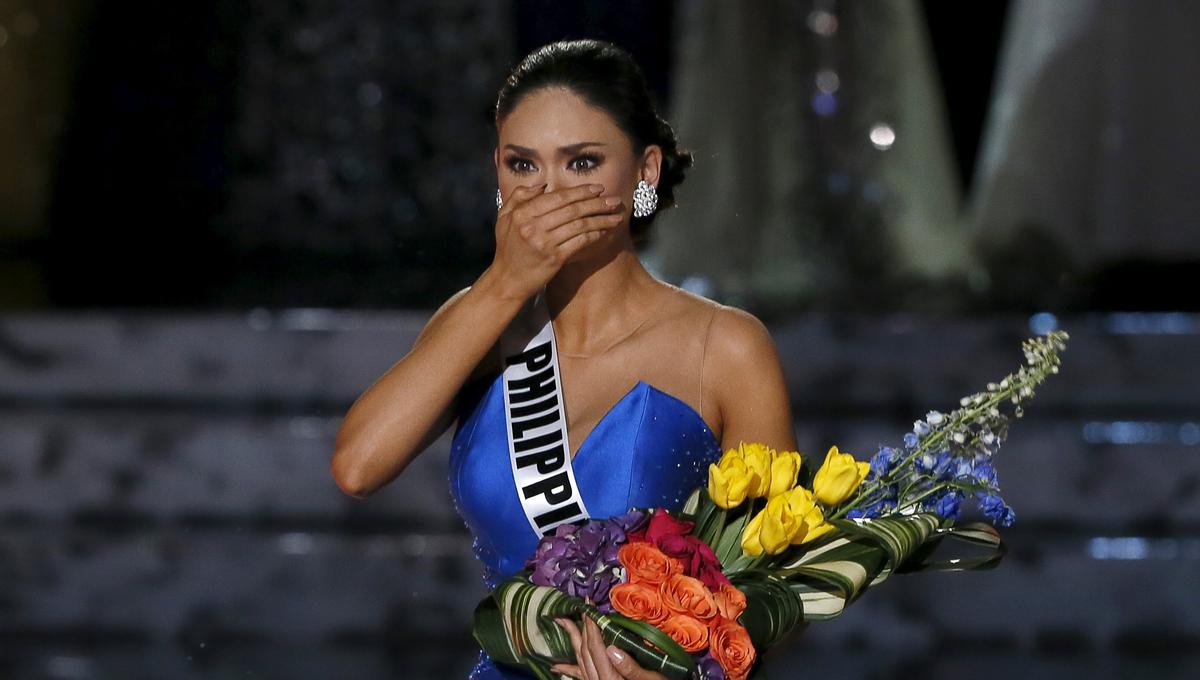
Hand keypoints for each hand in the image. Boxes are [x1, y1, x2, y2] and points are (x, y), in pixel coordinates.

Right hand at [491, 183, 625, 300]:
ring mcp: (544, 243)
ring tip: (616, 216)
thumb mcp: (504, 218)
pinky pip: (579, 242)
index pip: (557, 197)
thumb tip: (542, 185)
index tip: (598, 189)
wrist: (508, 279)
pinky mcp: (554, 258)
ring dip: (600, 220)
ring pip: (579, 225)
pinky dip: (594, 235)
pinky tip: (605, 232)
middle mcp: (533, 226)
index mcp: (522, 213)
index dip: (580, 191)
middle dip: (596, 203)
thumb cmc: (508, 248)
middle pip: (572, 209)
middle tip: (614, 201)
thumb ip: (519, 197)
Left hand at [550, 614, 668, 679]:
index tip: (589, 605)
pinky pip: (579, 675)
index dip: (591, 624)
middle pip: (585, 650)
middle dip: (581, 627)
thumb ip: (631, 668)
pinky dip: (568, 669)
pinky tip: (556, 666)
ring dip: (572, 640)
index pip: (596, 646)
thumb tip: (612, 649)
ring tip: (562, 623)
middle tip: (578, 608)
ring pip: (580, 660)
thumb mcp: (650, 679)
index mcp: (610, 678)